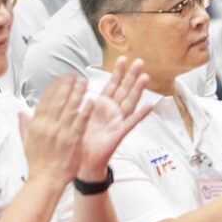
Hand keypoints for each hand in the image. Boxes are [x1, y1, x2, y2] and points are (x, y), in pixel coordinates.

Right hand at [20, 76, 89, 188]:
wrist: (46, 179)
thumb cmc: (38, 162)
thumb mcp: (26, 141)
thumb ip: (25, 125)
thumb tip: (20, 113)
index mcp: (36, 125)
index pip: (45, 101)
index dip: (54, 88)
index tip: (60, 79)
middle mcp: (48, 126)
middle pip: (58, 100)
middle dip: (67, 86)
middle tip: (75, 75)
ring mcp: (61, 132)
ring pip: (70, 108)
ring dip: (78, 93)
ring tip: (84, 83)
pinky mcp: (73, 139)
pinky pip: (80, 121)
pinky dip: (85, 110)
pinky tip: (91, 100)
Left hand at [77, 58, 150, 179]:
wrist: (82, 162)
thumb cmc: (81, 141)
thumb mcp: (76, 116)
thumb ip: (78, 102)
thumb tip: (71, 84)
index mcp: (101, 107)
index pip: (112, 86)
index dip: (117, 73)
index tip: (123, 59)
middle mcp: (112, 112)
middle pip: (124, 90)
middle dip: (131, 76)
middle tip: (139, 61)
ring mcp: (118, 122)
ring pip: (129, 102)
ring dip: (138, 90)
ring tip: (145, 77)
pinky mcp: (119, 133)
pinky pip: (132, 122)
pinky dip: (141, 114)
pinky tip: (150, 106)